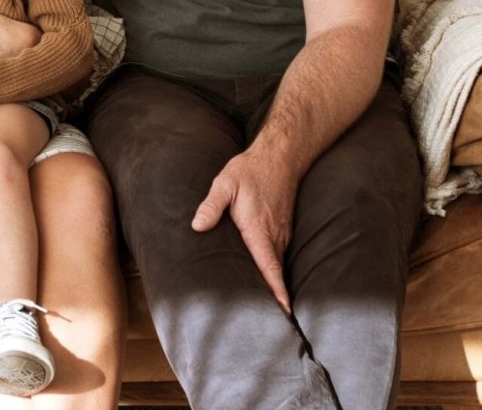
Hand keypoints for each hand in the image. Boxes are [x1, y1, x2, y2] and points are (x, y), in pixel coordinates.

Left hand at [191, 148, 297, 312]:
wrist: (279, 157)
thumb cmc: (250, 171)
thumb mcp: (225, 184)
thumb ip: (211, 206)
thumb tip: (197, 226)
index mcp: (259, 230)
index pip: (270, 268)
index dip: (276, 292)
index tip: (284, 313)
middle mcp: (274, 236)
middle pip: (276, 274)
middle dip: (276, 299)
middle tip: (271, 325)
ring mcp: (282, 234)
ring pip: (278, 266)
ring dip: (275, 286)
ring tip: (268, 312)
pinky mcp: (283, 230)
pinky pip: (279, 256)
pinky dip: (275, 272)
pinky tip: (267, 282)